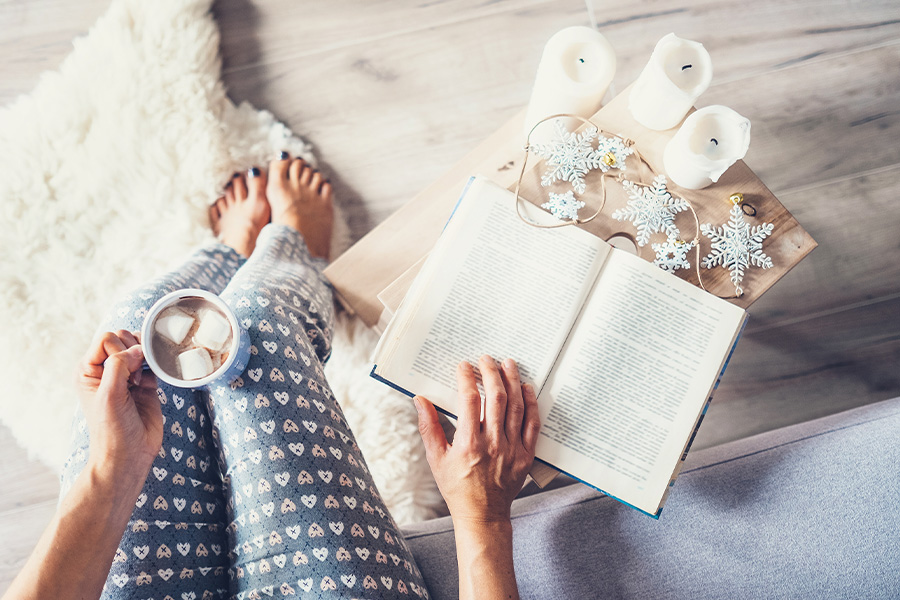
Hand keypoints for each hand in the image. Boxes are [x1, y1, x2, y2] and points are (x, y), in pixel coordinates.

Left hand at [76, 330, 161, 490]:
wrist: (130, 454)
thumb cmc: (112, 430)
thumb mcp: (109, 395)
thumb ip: (119, 366)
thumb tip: (138, 348)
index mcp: (88, 371)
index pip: (105, 339)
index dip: (119, 349)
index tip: (124, 373)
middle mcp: (106, 371)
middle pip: (123, 339)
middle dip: (133, 352)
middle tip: (133, 378)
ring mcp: (126, 377)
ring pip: (139, 348)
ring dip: (145, 359)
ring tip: (140, 380)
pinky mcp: (145, 385)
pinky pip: (153, 363)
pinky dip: (156, 367)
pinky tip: (150, 382)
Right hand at [415, 356, 540, 526]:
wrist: (483, 514)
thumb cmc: (457, 487)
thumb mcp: (436, 459)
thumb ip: (429, 427)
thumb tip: (420, 400)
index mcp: (468, 444)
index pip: (469, 401)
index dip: (467, 379)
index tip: (464, 366)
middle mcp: (492, 444)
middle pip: (496, 398)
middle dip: (491, 373)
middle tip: (487, 358)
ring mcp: (512, 449)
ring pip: (516, 407)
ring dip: (512, 381)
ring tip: (508, 364)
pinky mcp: (526, 455)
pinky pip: (532, 424)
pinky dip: (531, 403)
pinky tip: (526, 388)